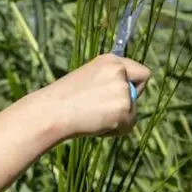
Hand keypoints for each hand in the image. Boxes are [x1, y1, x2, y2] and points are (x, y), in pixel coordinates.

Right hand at [32, 53, 150, 139]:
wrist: (51, 111)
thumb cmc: (64, 100)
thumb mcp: (89, 80)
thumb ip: (109, 83)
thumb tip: (127, 97)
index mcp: (110, 60)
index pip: (140, 72)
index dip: (133, 86)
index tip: (120, 95)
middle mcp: (119, 71)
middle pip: (137, 93)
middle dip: (126, 103)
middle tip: (101, 109)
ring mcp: (123, 89)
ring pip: (132, 112)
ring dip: (117, 119)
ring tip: (93, 117)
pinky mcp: (124, 108)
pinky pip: (127, 126)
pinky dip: (114, 130)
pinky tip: (95, 124)